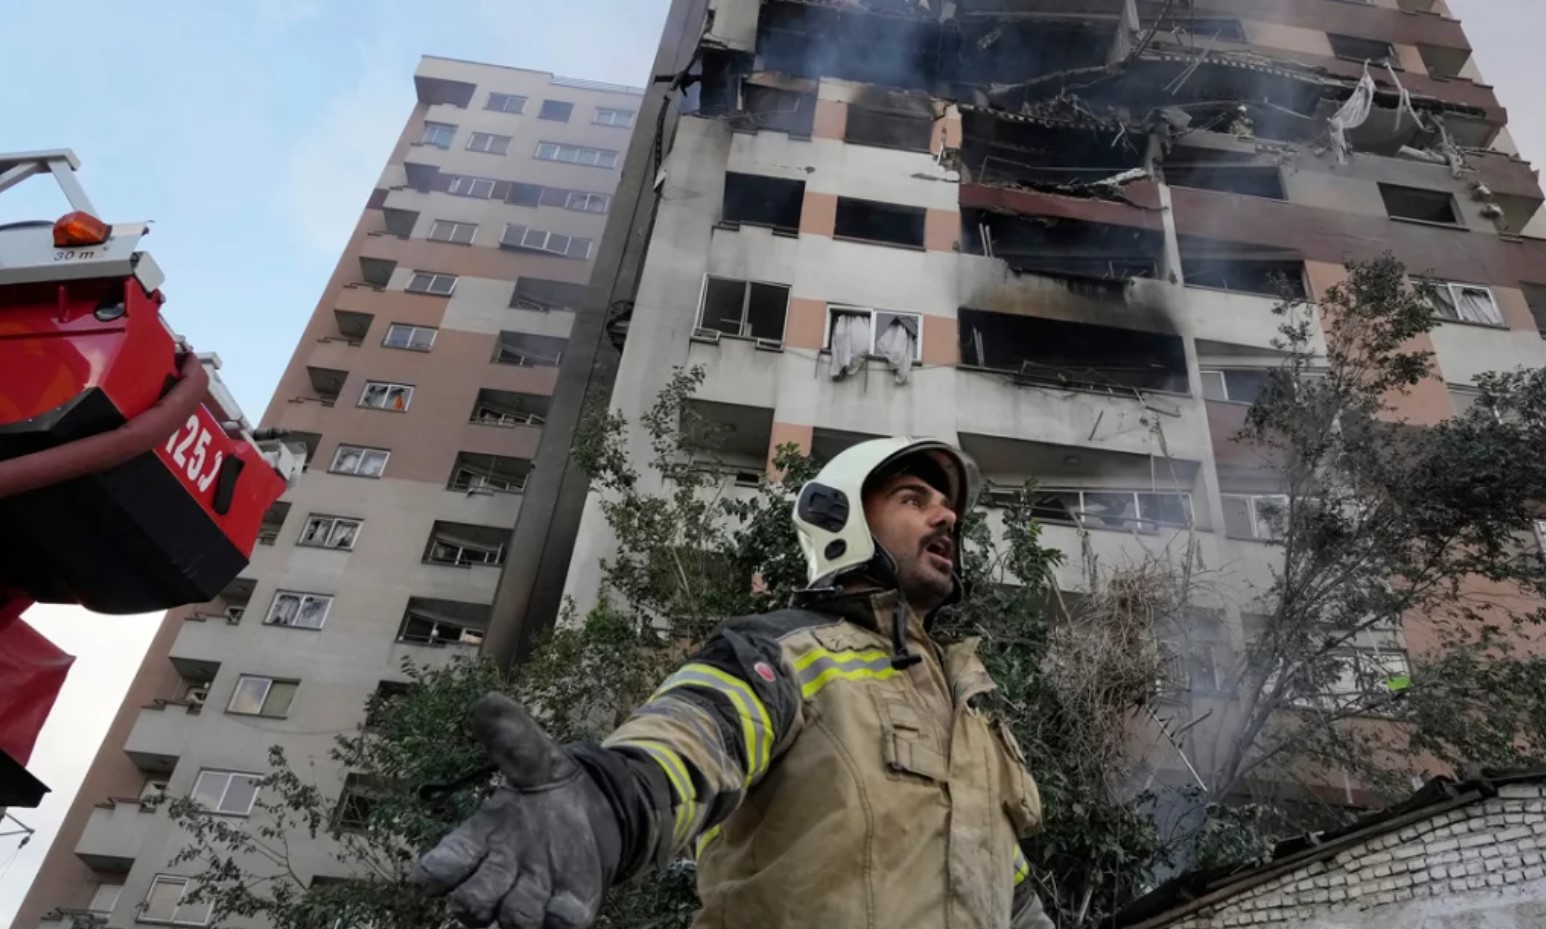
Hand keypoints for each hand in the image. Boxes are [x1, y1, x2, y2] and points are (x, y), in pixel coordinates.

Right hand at [411, 694, 619, 928]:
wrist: (600, 814)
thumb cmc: (550, 792)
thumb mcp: (536, 759)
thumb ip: (512, 738)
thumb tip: (485, 702)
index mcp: (479, 841)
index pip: (439, 869)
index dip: (435, 873)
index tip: (434, 871)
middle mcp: (496, 878)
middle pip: (469, 906)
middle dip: (477, 899)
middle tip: (500, 873)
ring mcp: (531, 899)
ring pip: (510, 922)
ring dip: (520, 911)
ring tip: (537, 885)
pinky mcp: (567, 912)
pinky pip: (557, 927)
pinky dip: (559, 921)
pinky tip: (566, 907)